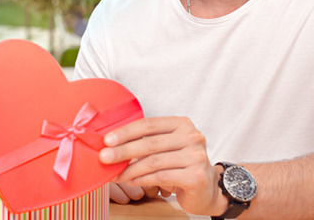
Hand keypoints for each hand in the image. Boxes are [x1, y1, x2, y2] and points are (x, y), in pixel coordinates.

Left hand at [99, 117, 223, 214]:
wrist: (208, 189)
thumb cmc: (182, 166)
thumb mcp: (166, 148)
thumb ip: (145, 143)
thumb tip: (112, 145)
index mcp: (182, 124)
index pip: (149, 124)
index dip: (126, 132)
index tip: (107, 140)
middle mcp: (192, 137)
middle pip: (149, 143)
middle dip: (123, 151)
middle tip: (104, 158)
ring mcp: (196, 156)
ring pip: (154, 162)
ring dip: (130, 169)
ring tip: (116, 174)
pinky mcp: (196, 176)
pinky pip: (161, 177)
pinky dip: (142, 179)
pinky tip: (131, 181)